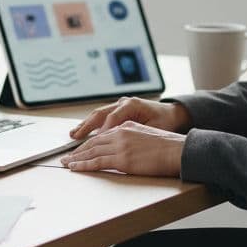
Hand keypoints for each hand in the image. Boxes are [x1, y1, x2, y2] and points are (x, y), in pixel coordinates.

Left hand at [60, 121, 185, 176]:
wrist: (177, 151)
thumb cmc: (168, 147)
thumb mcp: (147, 135)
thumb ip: (132, 137)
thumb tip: (125, 147)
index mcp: (126, 126)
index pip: (102, 135)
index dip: (89, 143)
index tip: (80, 149)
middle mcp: (120, 133)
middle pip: (93, 142)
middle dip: (78, 150)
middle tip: (66, 157)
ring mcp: (120, 146)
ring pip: (92, 152)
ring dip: (77, 158)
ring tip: (67, 164)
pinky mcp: (122, 159)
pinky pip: (97, 163)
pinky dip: (83, 166)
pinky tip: (75, 168)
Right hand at [70, 97, 191, 139]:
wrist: (172, 113)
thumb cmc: (165, 122)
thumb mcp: (154, 128)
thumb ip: (137, 133)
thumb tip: (121, 141)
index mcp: (132, 105)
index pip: (112, 119)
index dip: (103, 132)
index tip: (95, 144)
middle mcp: (123, 102)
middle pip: (100, 114)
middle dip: (87, 127)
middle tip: (75, 138)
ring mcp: (119, 105)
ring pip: (98, 114)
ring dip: (85, 125)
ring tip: (74, 135)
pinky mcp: (118, 110)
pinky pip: (101, 117)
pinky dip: (92, 125)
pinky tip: (82, 132)